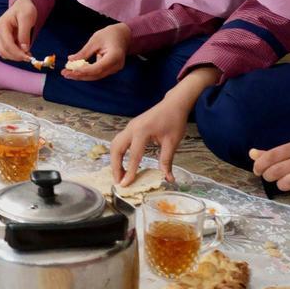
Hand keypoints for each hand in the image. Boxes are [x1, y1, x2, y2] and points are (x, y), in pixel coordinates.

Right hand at [0, 0, 37, 61]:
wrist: (22, 5)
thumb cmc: (25, 9)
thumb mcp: (27, 18)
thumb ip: (24, 34)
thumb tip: (24, 49)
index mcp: (1, 26)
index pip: (7, 44)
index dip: (17, 53)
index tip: (29, 58)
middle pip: (3, 51)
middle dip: (16, 56)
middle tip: (29, 57)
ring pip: (3, 53)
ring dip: (15, 56)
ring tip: (27, 54)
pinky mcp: (1, 39)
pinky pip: (5, 51)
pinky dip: (13, 54)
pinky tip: (22, 52)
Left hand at [63, 23, 130, 80]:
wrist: (123, 35)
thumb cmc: (109, 34)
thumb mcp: (95, 40)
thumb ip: (84, 52)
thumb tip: (70, 61)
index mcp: (115, 56)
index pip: (98, 67)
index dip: (84, 70)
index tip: (71, 70)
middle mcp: (116, 65)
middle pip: (96, 74)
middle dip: (79, 75)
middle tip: (64, 73)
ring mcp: (114, 69)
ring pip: (96, 75)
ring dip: (81, 75)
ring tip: (66, 73)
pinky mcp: (110, 69)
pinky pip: (97, 73)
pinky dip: (86, 72)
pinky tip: (74, 71)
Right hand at [110, 66, 218, 185]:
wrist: (174, 103)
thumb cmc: (174, 121)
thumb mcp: (172, 142)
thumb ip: (166, 161)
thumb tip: (168, 179)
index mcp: (142, 131)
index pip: (133, 156)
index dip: (129, 172)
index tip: (126, 185)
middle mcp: (132, 128)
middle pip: (116, 149)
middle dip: (115, 166)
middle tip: (119, 181)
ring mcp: (129, 126)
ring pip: (114, 144)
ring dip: (114, 160)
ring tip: (120, 174)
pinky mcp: (131, 127)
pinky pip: (119, 141)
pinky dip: (118, 153)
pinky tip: (123, 163)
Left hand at [250, 138, 289, 198]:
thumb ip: (275, 153)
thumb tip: (252, 154)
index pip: (273, 155)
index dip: (260, 164)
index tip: (257, 170)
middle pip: (277, 170)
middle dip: (268, 176)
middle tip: (270, 177)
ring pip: (288, 183)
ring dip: (282, 185)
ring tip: (285, 182)